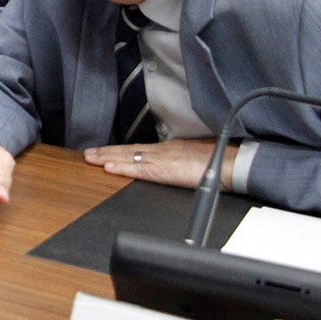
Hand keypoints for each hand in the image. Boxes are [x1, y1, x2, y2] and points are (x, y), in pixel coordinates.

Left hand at [83, 139, 236, 190]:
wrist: (232, 163)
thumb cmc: (219, 163)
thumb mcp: (196, 161)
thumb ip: (182, 164)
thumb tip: (177, 168)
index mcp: (170, 149)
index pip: (139, 149)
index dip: (120, 151)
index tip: (105, 152)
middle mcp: (163, 151)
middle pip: (129, 150)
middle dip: (108, 152)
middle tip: (89, 154)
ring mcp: (163, 159)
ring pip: (129, 156)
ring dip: (108, 157)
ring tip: (92, 158)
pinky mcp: (166, 170)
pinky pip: (139, 169)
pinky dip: (123, 167)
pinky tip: (110, 168)